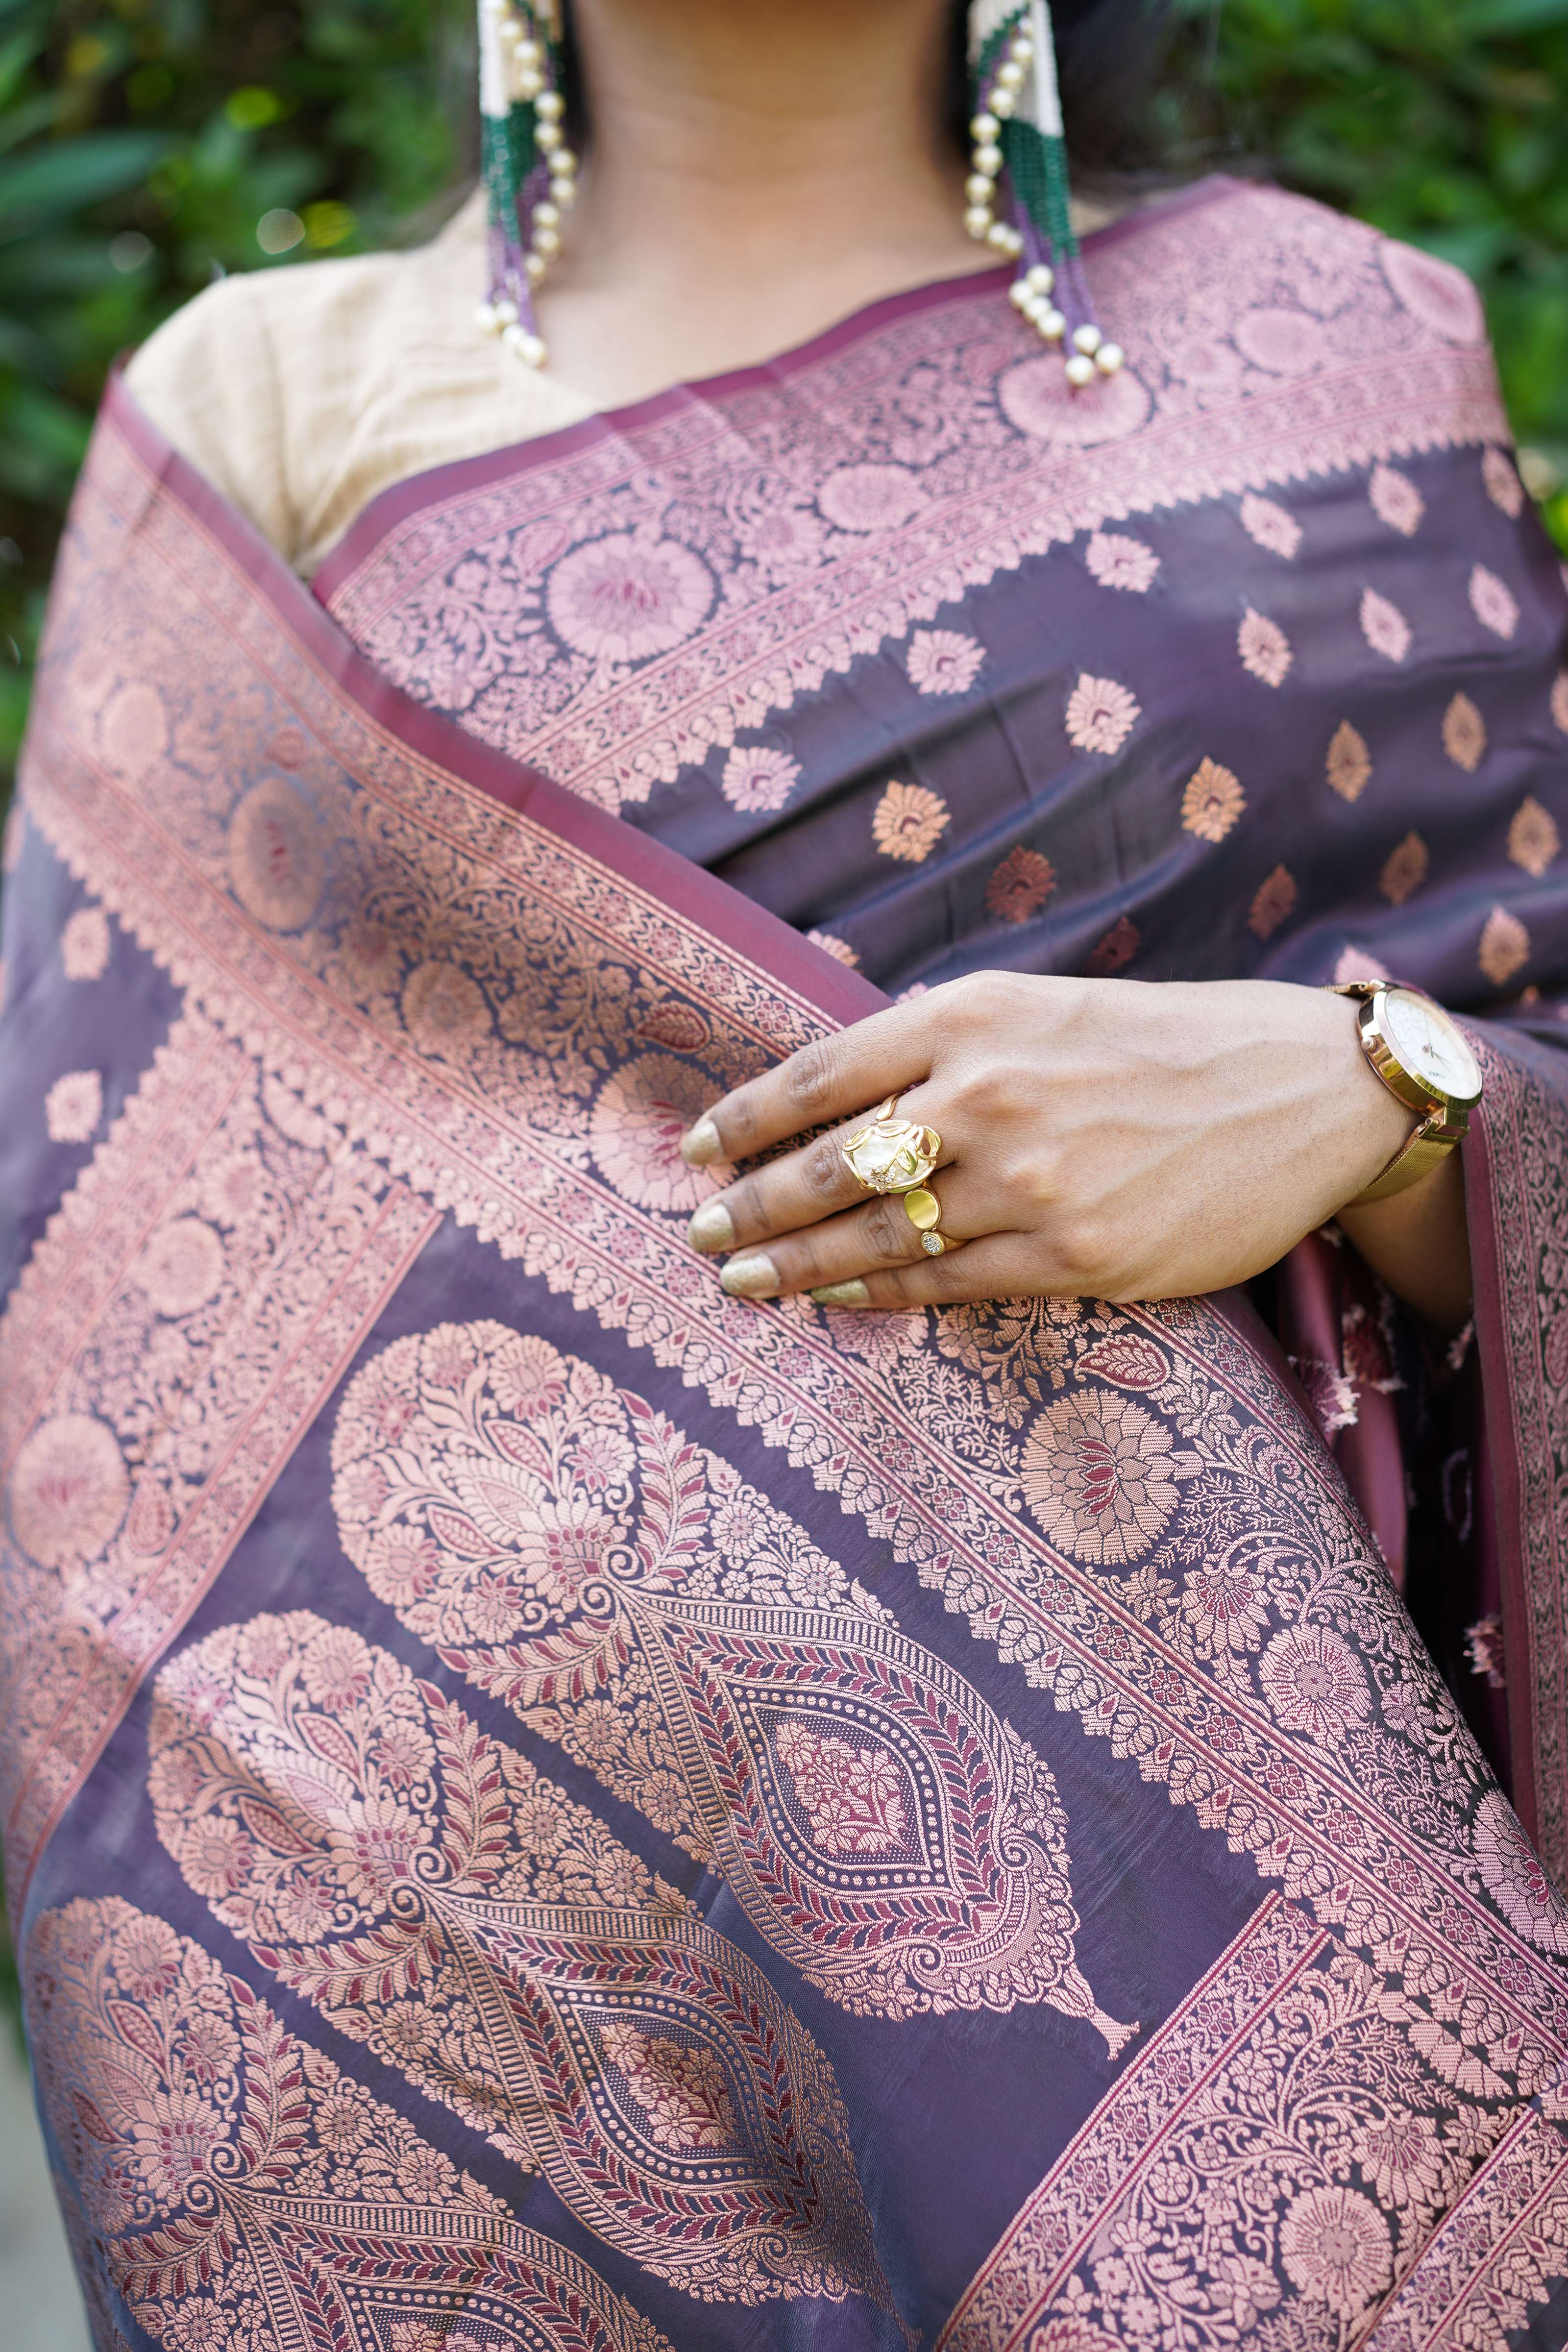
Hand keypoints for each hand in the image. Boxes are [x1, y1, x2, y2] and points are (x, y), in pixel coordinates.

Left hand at [678, 972, 1468, 1322]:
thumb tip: (838, 1096)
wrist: (1300, 1090)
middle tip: (700, 1234)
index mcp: (971, 1018)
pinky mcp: (1075, 1257)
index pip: (818, 1074)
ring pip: (875, 1236)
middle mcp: (989, 1096)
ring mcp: (1030, 1183)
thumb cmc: (1160, 1042)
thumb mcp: (1038, 1004)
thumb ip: (939, 1043)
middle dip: (749, 1206)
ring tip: (741, 1280)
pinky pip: (946, 1284)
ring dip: (794, 1264)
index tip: (695, 1151)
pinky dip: (878, 1294)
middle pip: (828, 1165)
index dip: (743, 1120)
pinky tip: (835, 1299)